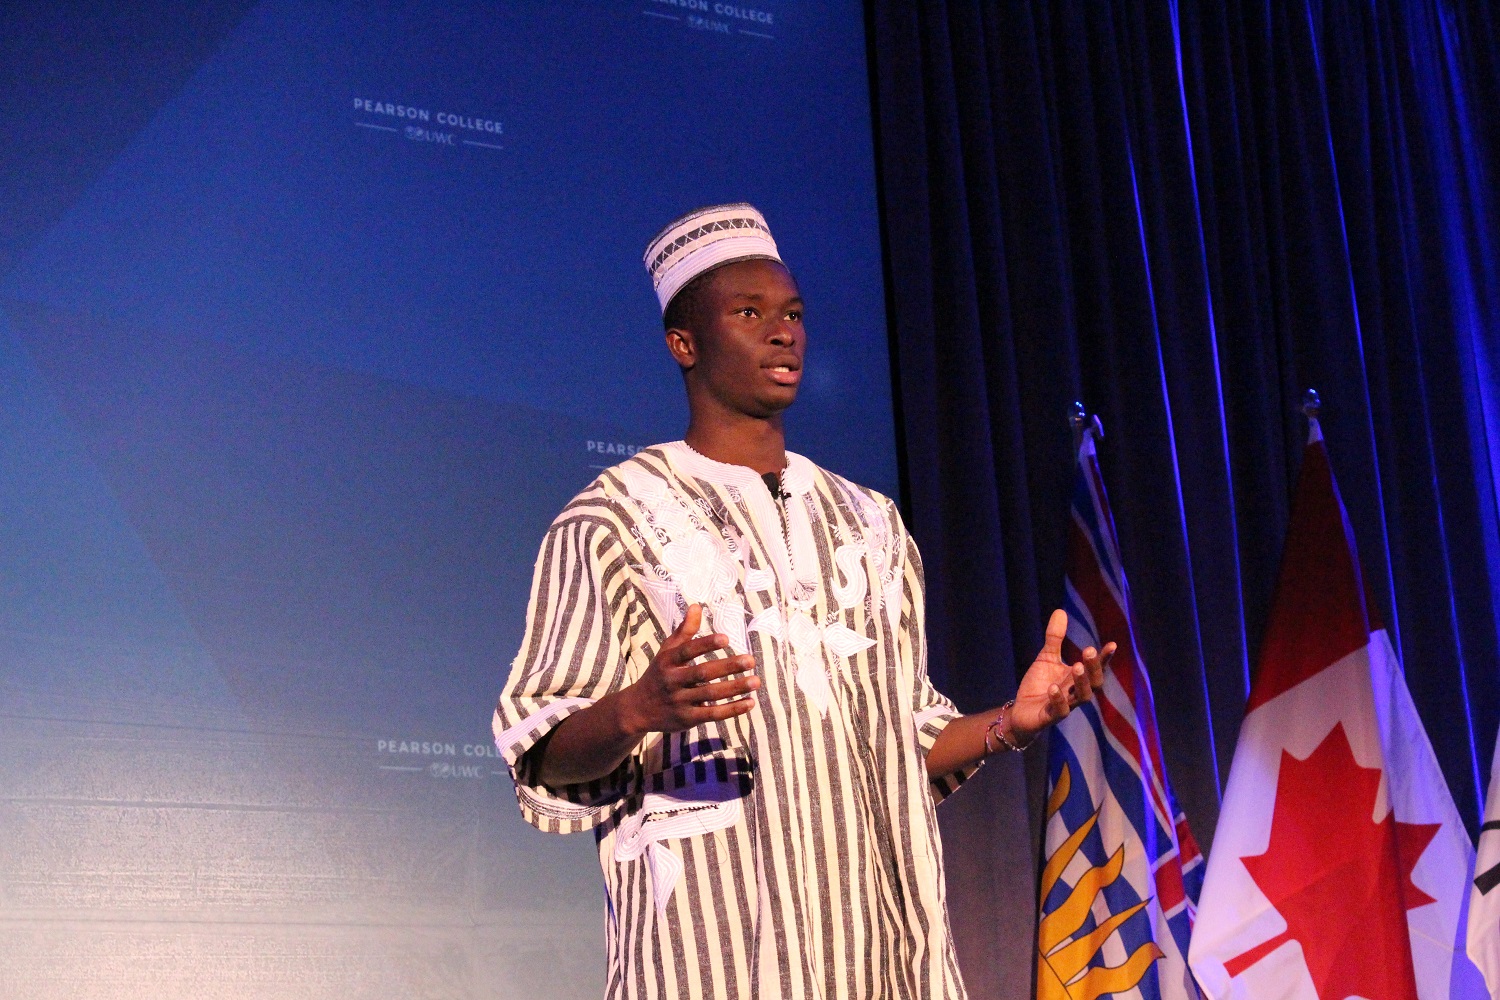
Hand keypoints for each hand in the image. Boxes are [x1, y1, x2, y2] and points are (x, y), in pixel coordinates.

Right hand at [618, 604, 759, 736]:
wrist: (638, 709)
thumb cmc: (659, 674)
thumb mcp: (666, 652)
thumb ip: (684, 631)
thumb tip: (697, 606)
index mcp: (668, 662)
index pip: (687, 651)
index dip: (705, 644)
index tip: (726, 638)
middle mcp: (672, 681)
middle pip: (702, 674)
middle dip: (727, 667)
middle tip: (750, 660)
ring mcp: (679, 701)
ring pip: (710, 694)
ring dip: (735, 688)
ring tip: (756, 681)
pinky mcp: (687, 719)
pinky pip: (712, 714)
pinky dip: (732, 710)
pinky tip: (750, 703)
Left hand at [1008, 609, 1112, 744]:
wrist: (1021, 711)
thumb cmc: (1039, 684)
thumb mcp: (1046, 657)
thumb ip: (1055, 638)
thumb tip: (1060, 610)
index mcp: (1078, 678)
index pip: (1096, 668)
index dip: (1105, 658)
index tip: (1112, 644)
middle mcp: (1076, 693)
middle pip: (1093, 683)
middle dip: (1093, 668)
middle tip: (1088, 651)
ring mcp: (1065, 706)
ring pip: (1081, 697)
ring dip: (1080, 682)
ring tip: (1076, 666)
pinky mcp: (1050, 717)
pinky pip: (1060, 711)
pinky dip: (1058, 699)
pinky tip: (1054, 687)